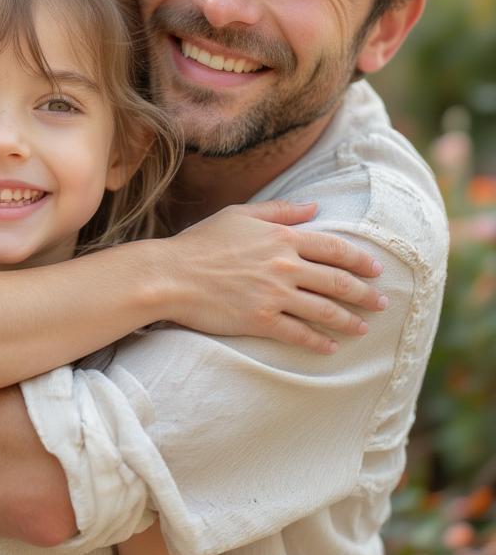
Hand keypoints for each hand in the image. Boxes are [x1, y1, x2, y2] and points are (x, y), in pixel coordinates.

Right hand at [161, 200, 386, 353]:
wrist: (171, 274)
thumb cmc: (201, 242)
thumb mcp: (239, 215)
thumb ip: (279, 211)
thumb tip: (313, 207)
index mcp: (282, 237)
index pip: (334, 248)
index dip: (360, 259)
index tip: (377, 269)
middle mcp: (284, 266)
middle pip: (338, 281)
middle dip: (366, 293)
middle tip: (382, 302)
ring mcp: (274, 295)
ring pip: (325, 310)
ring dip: (349, 320)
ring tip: (363, 327)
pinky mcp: (261, 320)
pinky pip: (300, 334)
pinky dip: (319, 342)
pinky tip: (330, 347)